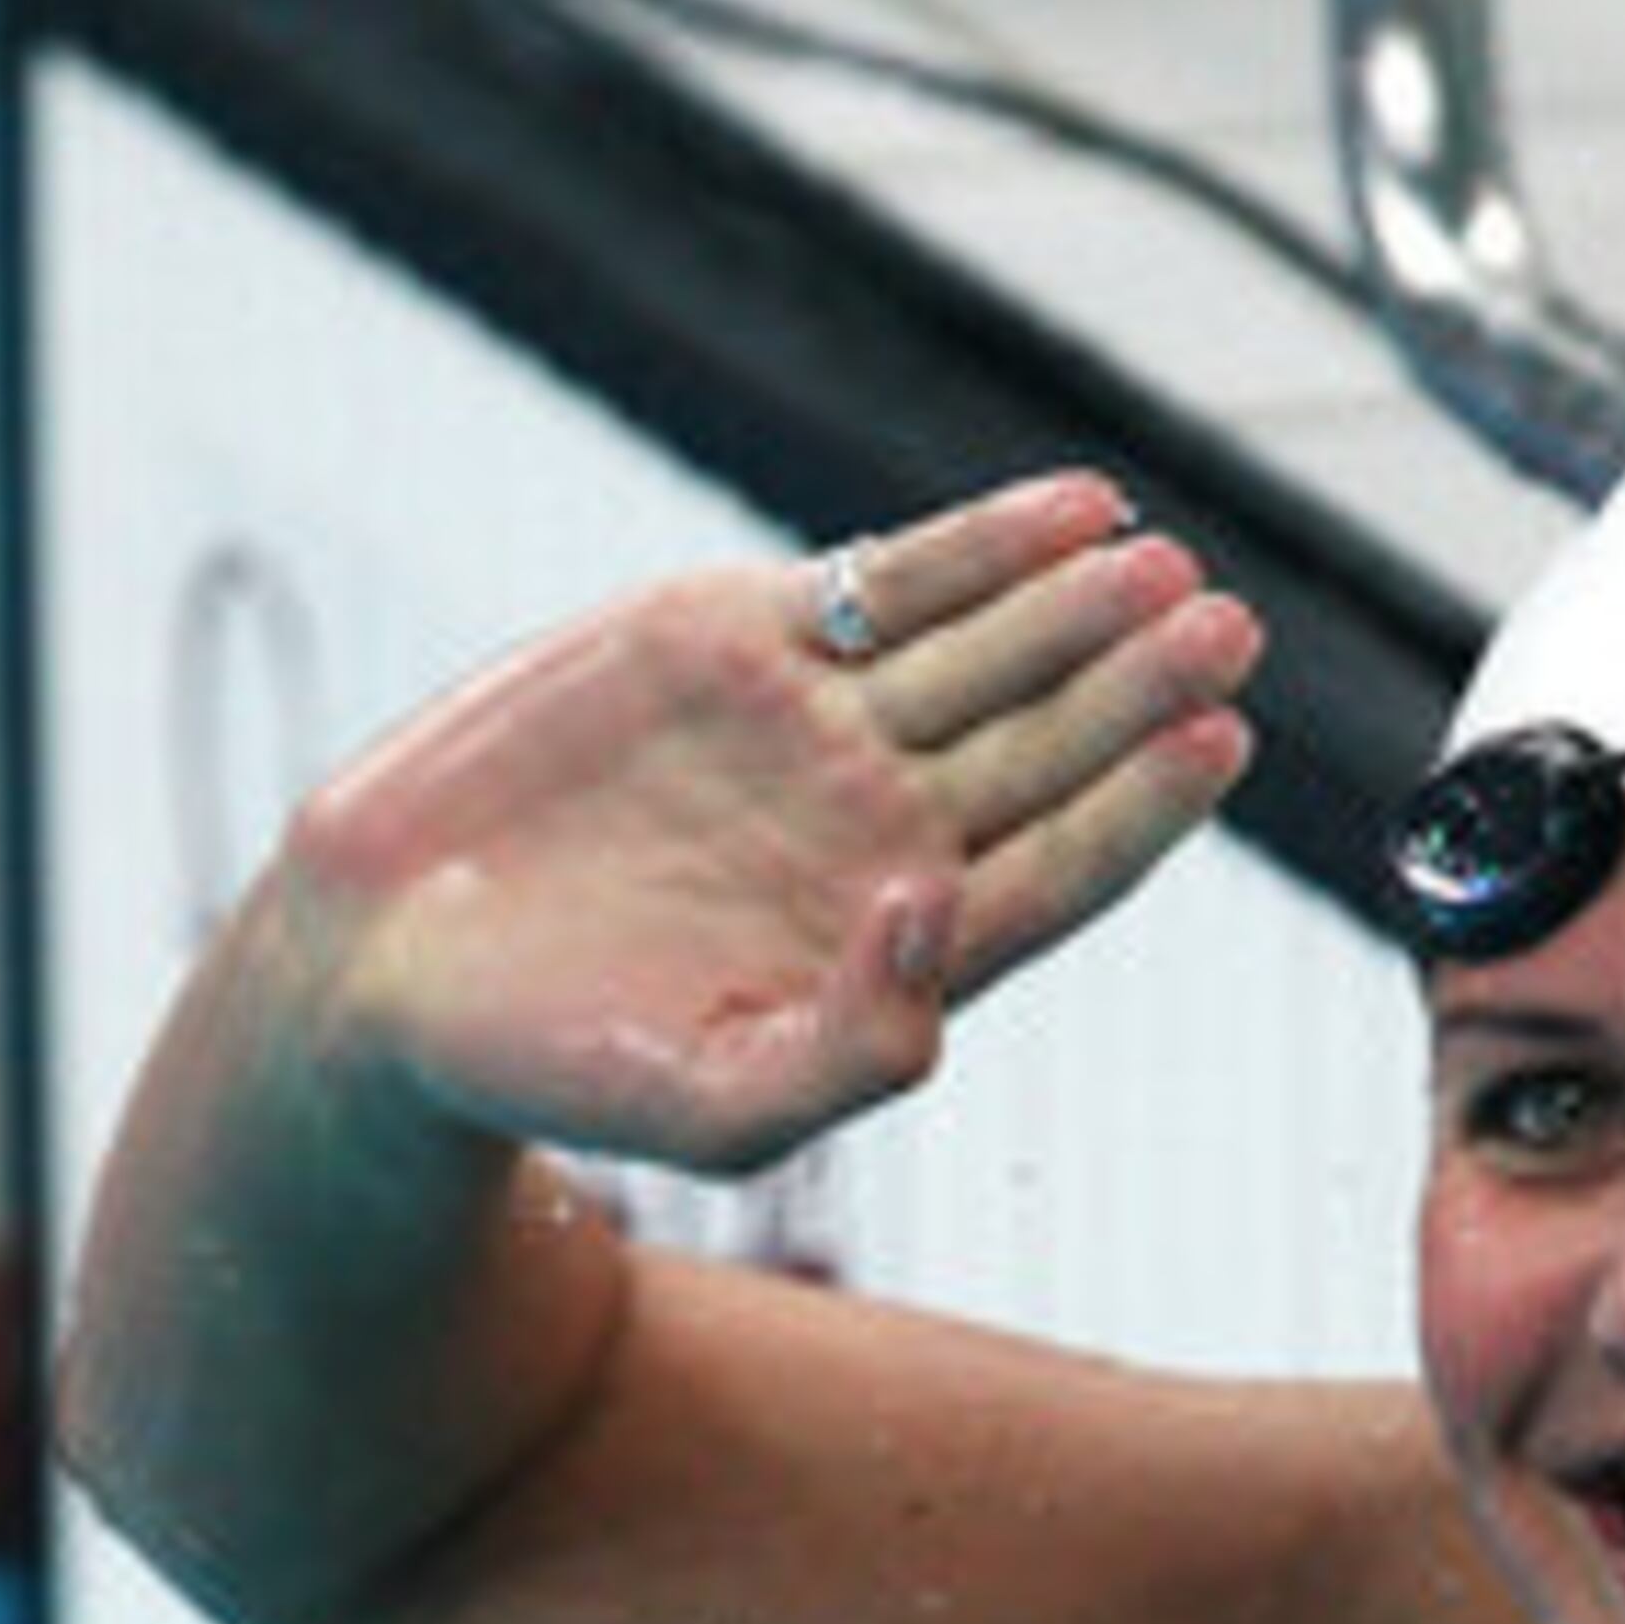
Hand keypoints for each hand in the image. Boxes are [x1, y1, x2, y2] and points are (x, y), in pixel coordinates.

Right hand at [277, 468, 1261, 1179]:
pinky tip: (1081, 512)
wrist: (398, 969)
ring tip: (1172, 566)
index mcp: (905, 953)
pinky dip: (984, 544)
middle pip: (1050, 750)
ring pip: (990, 657)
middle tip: (1227, 629)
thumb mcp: (715, 1111)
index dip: (1143, 808)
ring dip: (1086, 608)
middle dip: (1139, 687)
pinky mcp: (733, 640)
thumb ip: (854, 1052)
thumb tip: (942, 914)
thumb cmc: (558, 1074)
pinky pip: (888, 582)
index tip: (1218, 744)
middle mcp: (883, 834)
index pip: (1061, 871)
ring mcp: (818, 731)